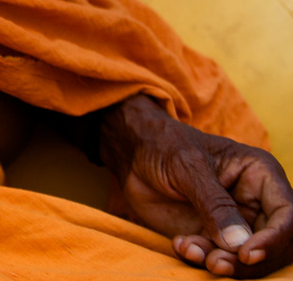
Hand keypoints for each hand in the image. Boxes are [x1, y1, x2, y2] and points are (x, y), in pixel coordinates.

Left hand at [101, 95, 292, 277]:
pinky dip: (201, 259)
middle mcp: (256, 202)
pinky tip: (181, 245)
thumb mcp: (187, 165)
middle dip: (247, 262)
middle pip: (273, 245)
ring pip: (247, 259)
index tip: (246, 254)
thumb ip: (214, 203)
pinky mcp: (214, 237)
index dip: (274, 240)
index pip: (287, 215)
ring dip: (222, 263)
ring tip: (190, 250)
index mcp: (260, 175)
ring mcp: (236, 222)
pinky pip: (219, 259)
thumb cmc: (163, 144)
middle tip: (216, 263)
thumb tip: (240, 243)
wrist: (132, 152)